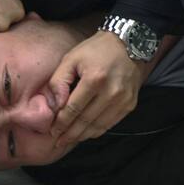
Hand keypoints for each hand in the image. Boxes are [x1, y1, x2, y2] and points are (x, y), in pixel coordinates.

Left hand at [48, 31, 148, 146]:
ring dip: (82, 136)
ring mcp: (123, 100)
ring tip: (70, 140)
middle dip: (70, 134)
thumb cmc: (97, 49)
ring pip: (99, 126)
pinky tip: (86, 132)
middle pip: (86, 121)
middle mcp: (111, 92)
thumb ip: (59, 80)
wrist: (130, 43)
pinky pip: (110, 123)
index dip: (61, 122)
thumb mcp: (72, 58)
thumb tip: (54, 105)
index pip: (73, 109)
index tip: (52, 131)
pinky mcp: (130, 104)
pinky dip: (97, 130)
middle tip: (58, 141)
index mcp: (95, 79)